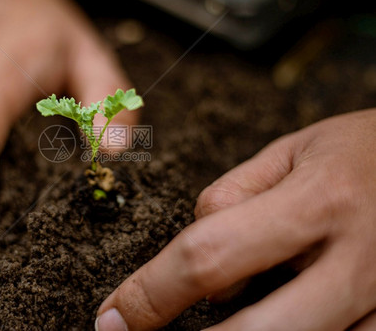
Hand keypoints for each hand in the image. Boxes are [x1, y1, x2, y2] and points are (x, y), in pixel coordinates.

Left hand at [96, 109, 375, 330]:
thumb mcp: (289, 152)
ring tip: (210, 323)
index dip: (150, 294)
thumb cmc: (356, 152)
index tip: (113, 316)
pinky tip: (266, 320)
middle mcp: (354, 263)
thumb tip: (190, 251)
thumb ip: (232, 196)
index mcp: (316, 201)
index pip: (209, 257)